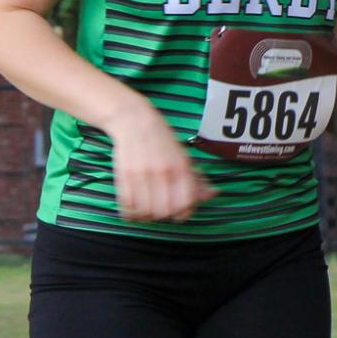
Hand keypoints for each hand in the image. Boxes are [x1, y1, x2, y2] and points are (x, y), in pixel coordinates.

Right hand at [110, 103, 216, 221]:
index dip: (183, 213)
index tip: (178, 212)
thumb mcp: (184, 156)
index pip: (186, 203)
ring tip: (147, 210)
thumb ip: (197, 179)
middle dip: (164, 216)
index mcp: (181, 167)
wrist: (134, 121)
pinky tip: (135, 209)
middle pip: (165, 211)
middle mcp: (162, 172)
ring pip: (146, 212)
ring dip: (147, 216)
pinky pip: (127, 206)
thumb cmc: (162, 141)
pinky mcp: (124, 175)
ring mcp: (142, 174)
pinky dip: (131, 214)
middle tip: (161, 211)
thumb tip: (213, 194)